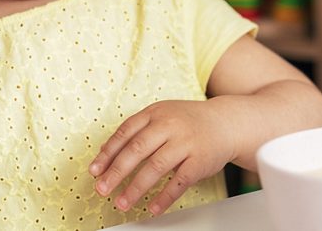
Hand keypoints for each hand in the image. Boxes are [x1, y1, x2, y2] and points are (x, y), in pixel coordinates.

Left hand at [89, 100, 233, 215]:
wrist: (227, 122)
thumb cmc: (189, 122)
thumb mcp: (163, 116)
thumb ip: (138, 131)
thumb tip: (106, 153)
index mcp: (156, 112)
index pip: (125, 133)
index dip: (108, 153)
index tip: (94, 171)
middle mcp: (170, 125)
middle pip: (137, 149)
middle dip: (116, 172)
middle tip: (102, 189)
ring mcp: (186, 142)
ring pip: (155, 167)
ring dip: (136, 188)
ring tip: (122, 203)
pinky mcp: (200, 160)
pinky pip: (179, 182)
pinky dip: (164, 197)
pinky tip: (152, 208)